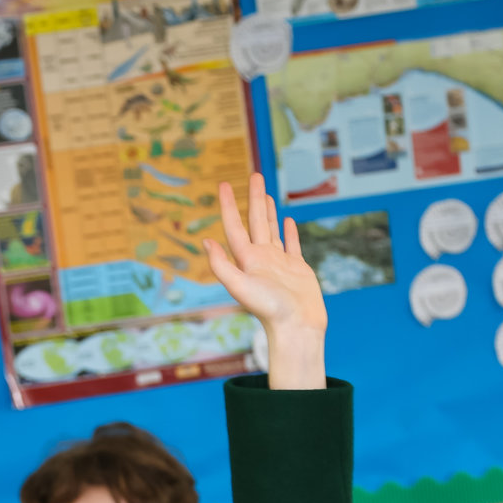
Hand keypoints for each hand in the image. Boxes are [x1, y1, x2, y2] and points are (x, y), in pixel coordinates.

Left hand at [204, 173, 326, 390]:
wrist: (297, 328)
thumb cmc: (269, 310)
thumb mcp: (241, 286)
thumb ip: (222, 265)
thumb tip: (205, 241)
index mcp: (247, 260)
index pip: (234, 227)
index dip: (228, 206)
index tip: (224, 184)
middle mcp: (261, 259)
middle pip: (255, 221)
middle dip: (253, 198)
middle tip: (253, 174)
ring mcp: (279, 263)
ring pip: (272, 230)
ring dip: (268, 211)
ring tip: (265, 193)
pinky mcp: (297, 268)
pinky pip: (292, 245)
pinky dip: (289, 232)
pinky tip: (287, 221)